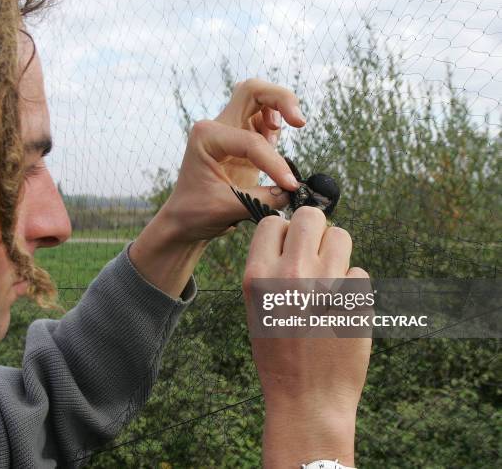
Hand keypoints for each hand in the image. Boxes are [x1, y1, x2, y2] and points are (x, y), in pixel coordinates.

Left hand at [160, 78, 306, 241]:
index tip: (289, 186)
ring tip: (287, 132)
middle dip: (281, 99)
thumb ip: (262, 199)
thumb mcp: (227, 209)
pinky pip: (263, 119)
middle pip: (252, 91)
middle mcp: (216, 126)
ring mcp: (229, 129)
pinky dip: (276, 125)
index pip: (252, 142)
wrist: (183, 220)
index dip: (275, 164)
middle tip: (299, 122)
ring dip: (279, 108)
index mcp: (206, 136)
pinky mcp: (240, 139)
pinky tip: (274, 145)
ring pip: (259, 98)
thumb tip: (292, 191)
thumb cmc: (196, 212)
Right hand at [243, 207, 370, 466]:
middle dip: (316, 230)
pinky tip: (342, 308)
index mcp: (258, 276)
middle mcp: (291, 274)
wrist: (307, 399)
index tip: (290, 249)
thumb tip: (294, 235)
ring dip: (338, 253)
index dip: (284, 233)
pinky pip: (359, 272)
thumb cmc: (278, 354)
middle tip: (317, 253)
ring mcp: (326, 286)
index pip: (273, 223)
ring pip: (342, 236)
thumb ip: (270, 269)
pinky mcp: (356, 300)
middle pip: (312, 217)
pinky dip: (353, 286)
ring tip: (331, 281)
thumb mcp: (257, 309)